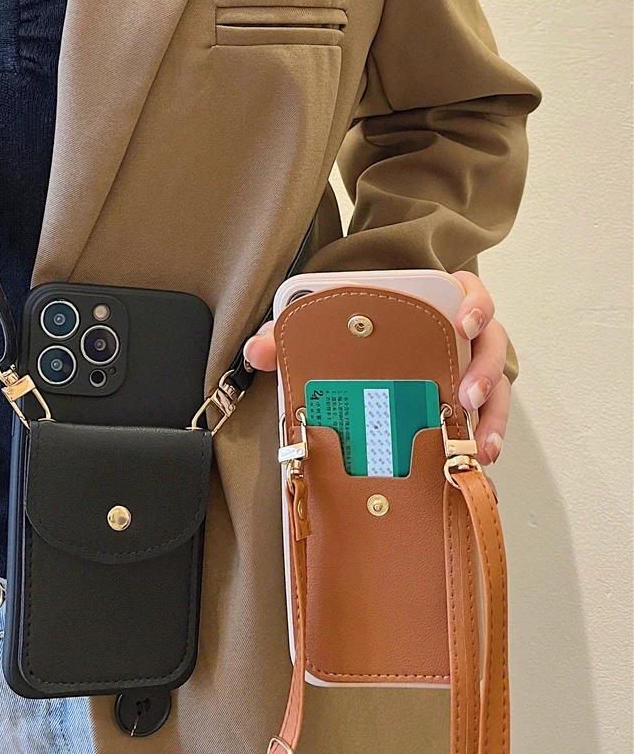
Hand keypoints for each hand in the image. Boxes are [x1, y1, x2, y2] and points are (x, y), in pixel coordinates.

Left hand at [243, 271, 508, 465]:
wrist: (361, 346)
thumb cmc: (352, 331)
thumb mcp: (321, 327)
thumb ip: (286, 334)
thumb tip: (257, 352)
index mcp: (432, 304)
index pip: (470, 292)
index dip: (476, 304)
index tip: (462, 323)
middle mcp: (458, 336)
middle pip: (492, 343)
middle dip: (484, 370)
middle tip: (464, 396)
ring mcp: (464, 369)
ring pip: (496, 387)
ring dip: (491, 415)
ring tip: (477, 445)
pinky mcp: (461, 402)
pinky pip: (484, 419)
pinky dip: (483, 439)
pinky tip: (476, 461)